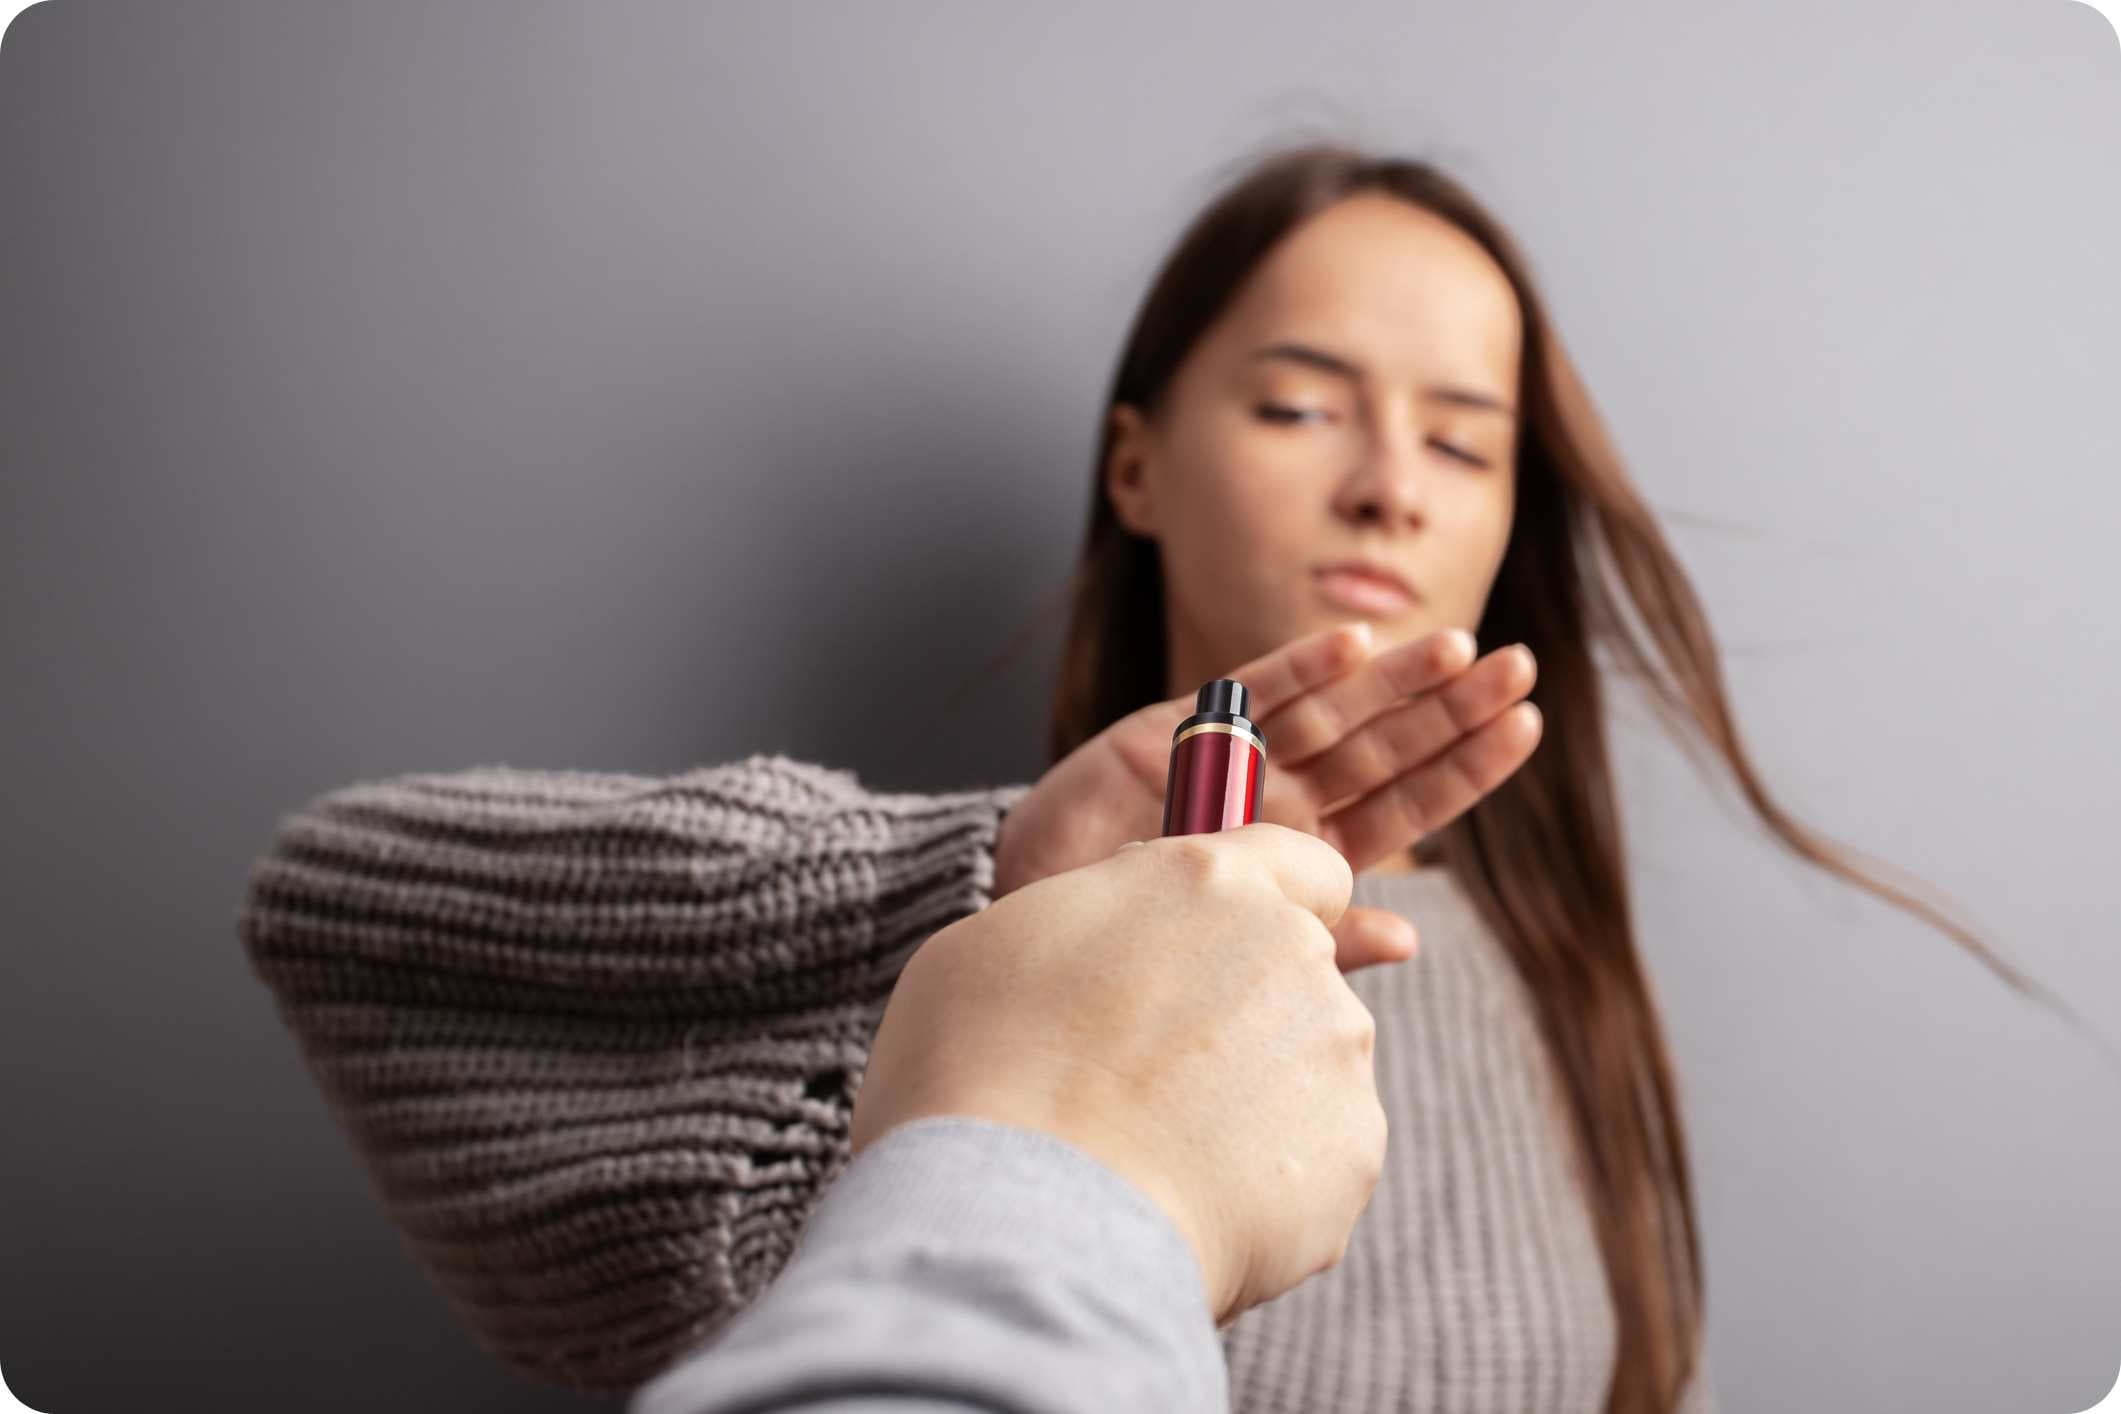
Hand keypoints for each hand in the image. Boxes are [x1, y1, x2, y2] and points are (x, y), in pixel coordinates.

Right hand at [852, 823, 1385, 1326]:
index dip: (1273, 903)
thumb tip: (1112, 945)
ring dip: (1251, 1103)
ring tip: (1151, 1153)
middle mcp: (1290, 949)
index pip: (1297, 860)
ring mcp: (1334, 1050)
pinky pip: (1315, 1160)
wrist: (1027, 1219)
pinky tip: (1185, 1201)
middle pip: (1296, 974)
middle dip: (1241, 1019)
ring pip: (1306, 1070)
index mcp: (1204, 880)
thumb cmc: (980, 1072)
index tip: (1230, 948)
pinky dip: (1266, 1184)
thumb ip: (1091, 922)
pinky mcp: (1354, 1149)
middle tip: (1146, 1079)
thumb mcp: (998, 945)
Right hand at [992, 622, 1541, 969]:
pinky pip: (1249, 694)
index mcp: (1311, 856)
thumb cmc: (1136, 945)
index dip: (1465, 765)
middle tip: (1520, 668)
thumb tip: (1411, 937)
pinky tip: (1354, 643)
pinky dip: (1300, 668)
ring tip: (1460, 646)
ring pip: (1331, 711)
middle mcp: (1283, 800)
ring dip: (1394, 678)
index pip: (1406, 805)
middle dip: (1451, 706)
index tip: (1525, 727)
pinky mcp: (1178, 730)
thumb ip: (1324, 939)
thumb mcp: (1242, 948)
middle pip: (1384, 747)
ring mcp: (1235, 760)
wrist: (1030, 919)